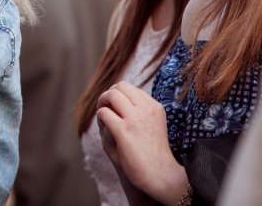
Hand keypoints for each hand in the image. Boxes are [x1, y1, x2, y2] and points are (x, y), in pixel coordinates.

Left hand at [97, 82, 187, 205]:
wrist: (161, 176)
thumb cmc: (152, 153)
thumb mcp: (150, 124)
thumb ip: (137, 110)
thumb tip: (115, 96)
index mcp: (154, 107)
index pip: (130, 88)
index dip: (118, 95)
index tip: (114, 106)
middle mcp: (146, 109)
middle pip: (120, 87)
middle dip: (108, 95)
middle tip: (104, 108)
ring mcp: (135, 119)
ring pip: (111, 95)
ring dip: (102, 103)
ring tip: (103, 116)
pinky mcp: (124, 131)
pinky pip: (104, 113)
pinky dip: (100, 117)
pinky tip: (104, 127)